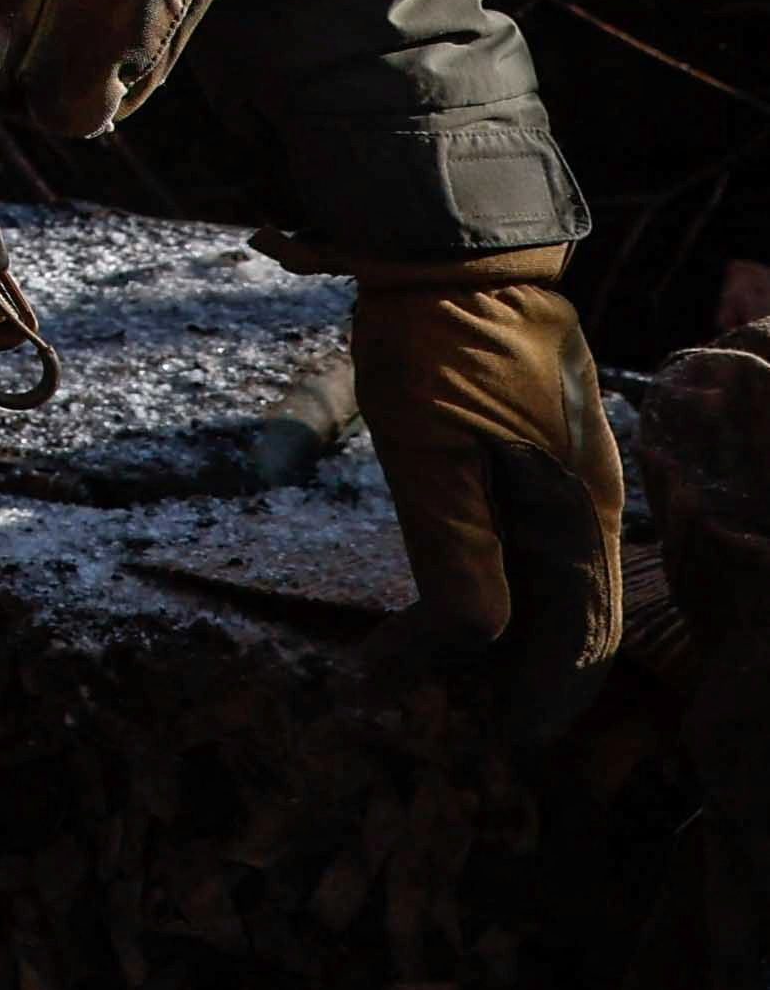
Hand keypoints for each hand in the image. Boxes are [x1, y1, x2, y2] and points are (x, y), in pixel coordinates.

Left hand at [339, 244, 624, 733]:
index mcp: (574, 512)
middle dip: (503, 669)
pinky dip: (482, 572)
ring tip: (407, 662)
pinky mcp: (531, 447)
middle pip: (558, 613)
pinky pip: (520, 534)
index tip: (508, 742)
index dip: (545, 693)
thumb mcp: (429, 447)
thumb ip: (454, 544)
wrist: (454, 247)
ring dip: (484, 623)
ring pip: (536, 576)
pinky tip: (438, 589)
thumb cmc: (439, 343)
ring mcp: (562, 472)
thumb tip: (481, 638)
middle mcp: (582, 500)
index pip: (579, 633)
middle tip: (420, 700)